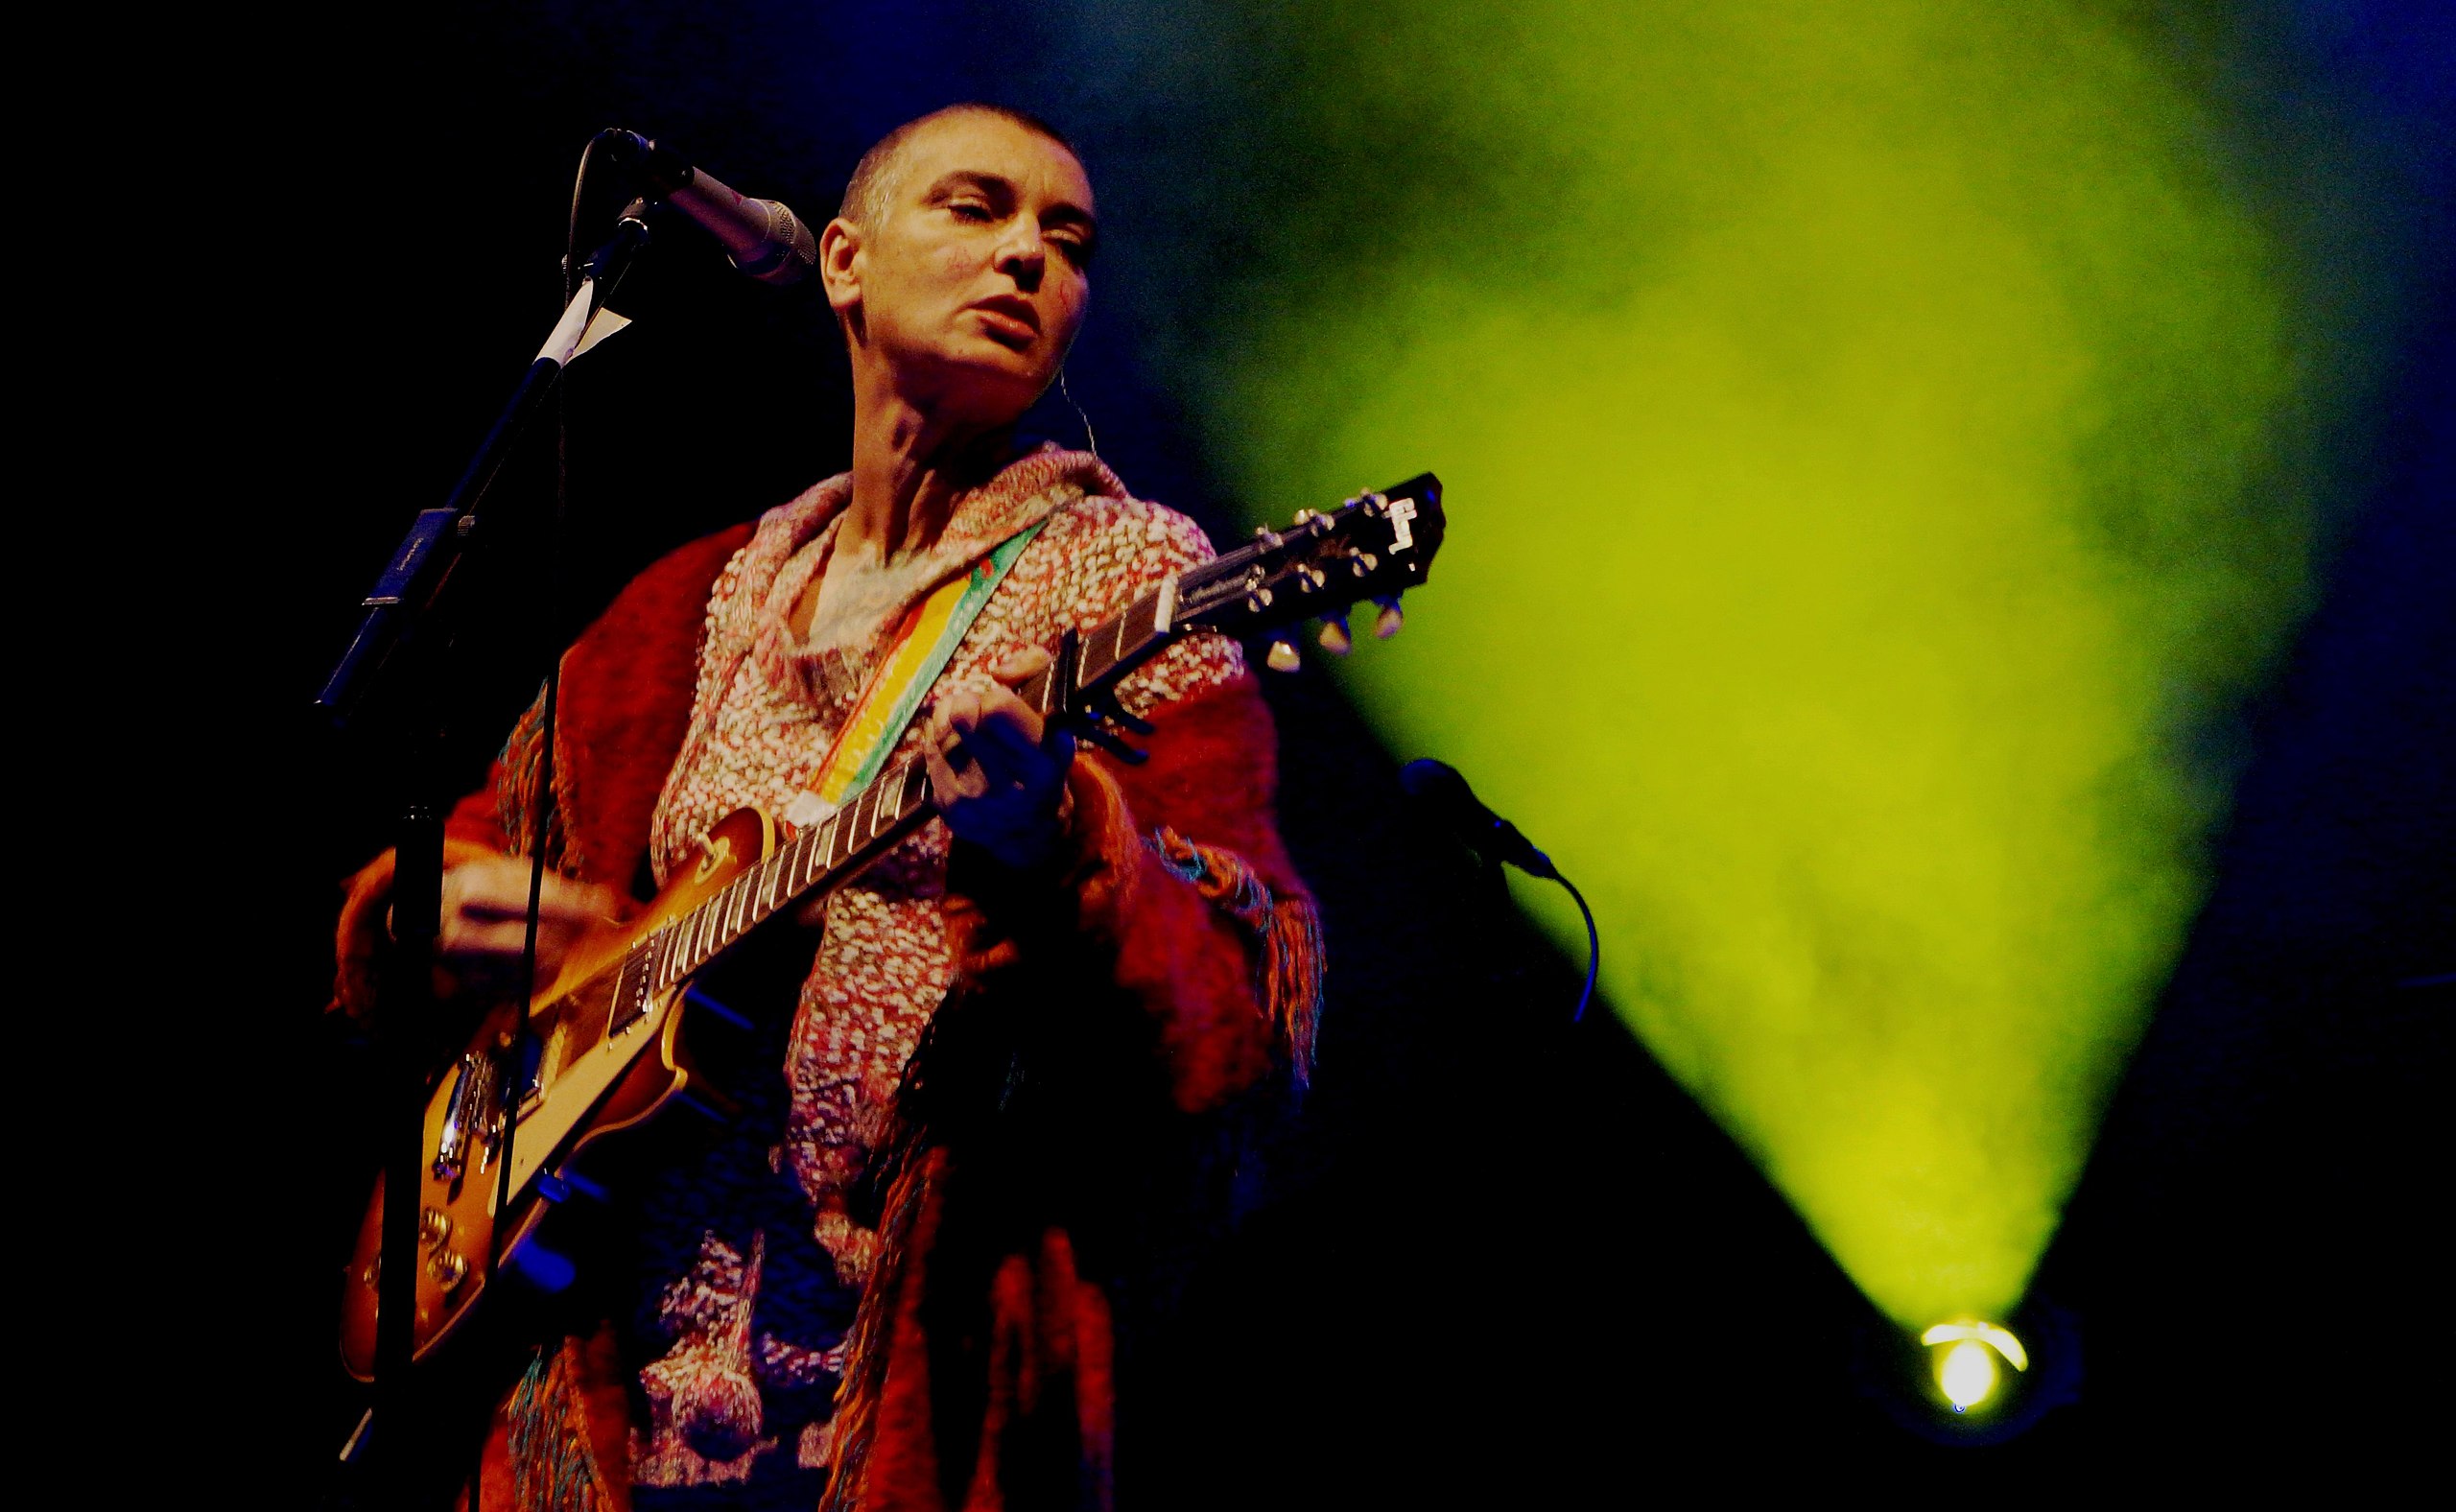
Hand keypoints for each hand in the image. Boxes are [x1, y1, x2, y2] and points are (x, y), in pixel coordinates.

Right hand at [432, 854, 618, 988]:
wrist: (430, 918)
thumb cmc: (479, 891)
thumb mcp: (509, 874)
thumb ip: (555, 887)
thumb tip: (601, 902)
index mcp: (471, 894)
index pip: (535, 906)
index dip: (576, 908)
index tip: (604, 906)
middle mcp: (463, 933)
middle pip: (538, 942)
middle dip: (572, 933)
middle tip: (590, 922)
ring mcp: (465, 967)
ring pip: (537, 968)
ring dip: (562, 952)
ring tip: (560, 934)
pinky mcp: (474, 991)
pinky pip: (528, 987)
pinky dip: (546, 970)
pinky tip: (543, 953)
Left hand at [925, 647, 1076, 870]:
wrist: (1026, 831)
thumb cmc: (1040, 761)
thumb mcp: (1056, 717)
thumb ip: (1036, 672)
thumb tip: (998, 672)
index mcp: (1041, 761)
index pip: (997, 707)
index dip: (997, 698)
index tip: (1004, 706)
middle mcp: (1007, 782)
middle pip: (964, 713)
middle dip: (971, 704)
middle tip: (981, 713)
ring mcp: (973, 796)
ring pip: (942, 726)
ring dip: (952, 716)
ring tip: (969, 726)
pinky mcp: (946, 804)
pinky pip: (929, 747)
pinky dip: (940, 737)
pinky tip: (957, 744)